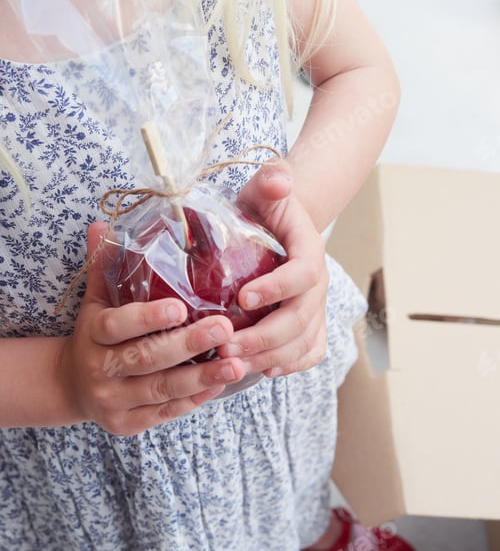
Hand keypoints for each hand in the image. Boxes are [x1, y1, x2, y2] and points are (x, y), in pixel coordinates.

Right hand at [58, 223, 246, 434]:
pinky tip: (222, 384)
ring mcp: (113, 401)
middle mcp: (100, 370)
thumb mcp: (95, 300)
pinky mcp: (129, 424)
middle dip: (187, 346)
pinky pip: (166, 412)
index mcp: (92, 335)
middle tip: (224, 328)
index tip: (180, 307)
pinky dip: (195, 399)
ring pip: (161, 390)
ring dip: (201, 377)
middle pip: (146, 359)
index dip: (147, 318)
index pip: (118, 326)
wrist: (72, 386)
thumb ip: (104, 266)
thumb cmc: (95, 334)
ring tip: (236, 363)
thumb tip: (103, 223)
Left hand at [219, 160, 328, 375]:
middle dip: (265, 337)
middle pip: (301, 317)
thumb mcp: (265, 188)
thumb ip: (272, 180)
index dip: (278, 288)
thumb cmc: (267, 208)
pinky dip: (291, 365)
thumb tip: (278, 181)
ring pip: (304, 341)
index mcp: (309, 250)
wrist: (282, 225)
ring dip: (270, 357)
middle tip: (227, 347)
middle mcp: (318, 282)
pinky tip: (263, 370)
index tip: (242, 297)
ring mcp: (316, 306)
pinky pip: (310, 351)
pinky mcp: (310, 323)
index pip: (303, 273)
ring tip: (234, 363)